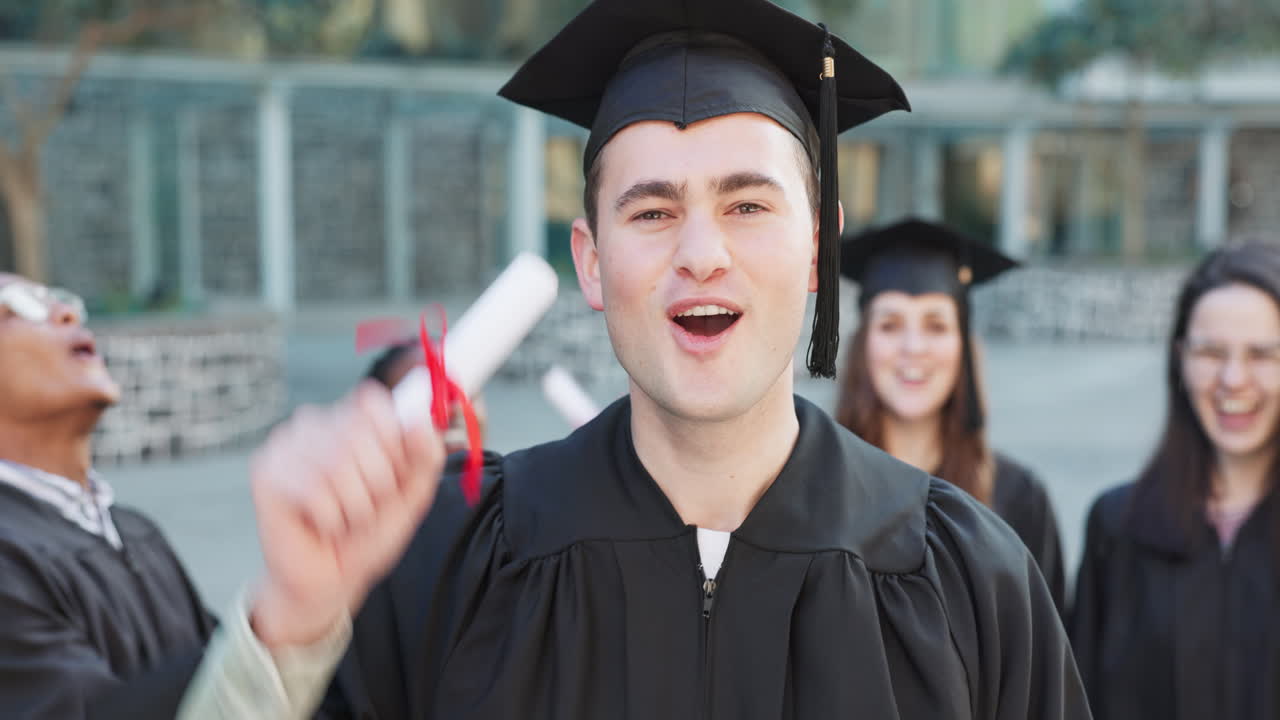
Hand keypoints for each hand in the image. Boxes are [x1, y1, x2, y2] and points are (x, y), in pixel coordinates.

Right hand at [248, 381, 444, 647]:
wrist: (334, 579)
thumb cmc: (368, 532)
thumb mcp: (412, 493)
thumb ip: (425, 455)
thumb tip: (419, 423)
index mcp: (351, 418)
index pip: (373, 401)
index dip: (392, 440)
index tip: (393, 473)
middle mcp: (315, 423)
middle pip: (360, 433)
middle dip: (377, 483)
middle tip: (365, 505)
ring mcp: (286, 445)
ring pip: (337, 464)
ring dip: (353, 506)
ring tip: (344, 517)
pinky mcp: (266, 474)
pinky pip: (314, 490)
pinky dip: (330, 519)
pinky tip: (321, 525)